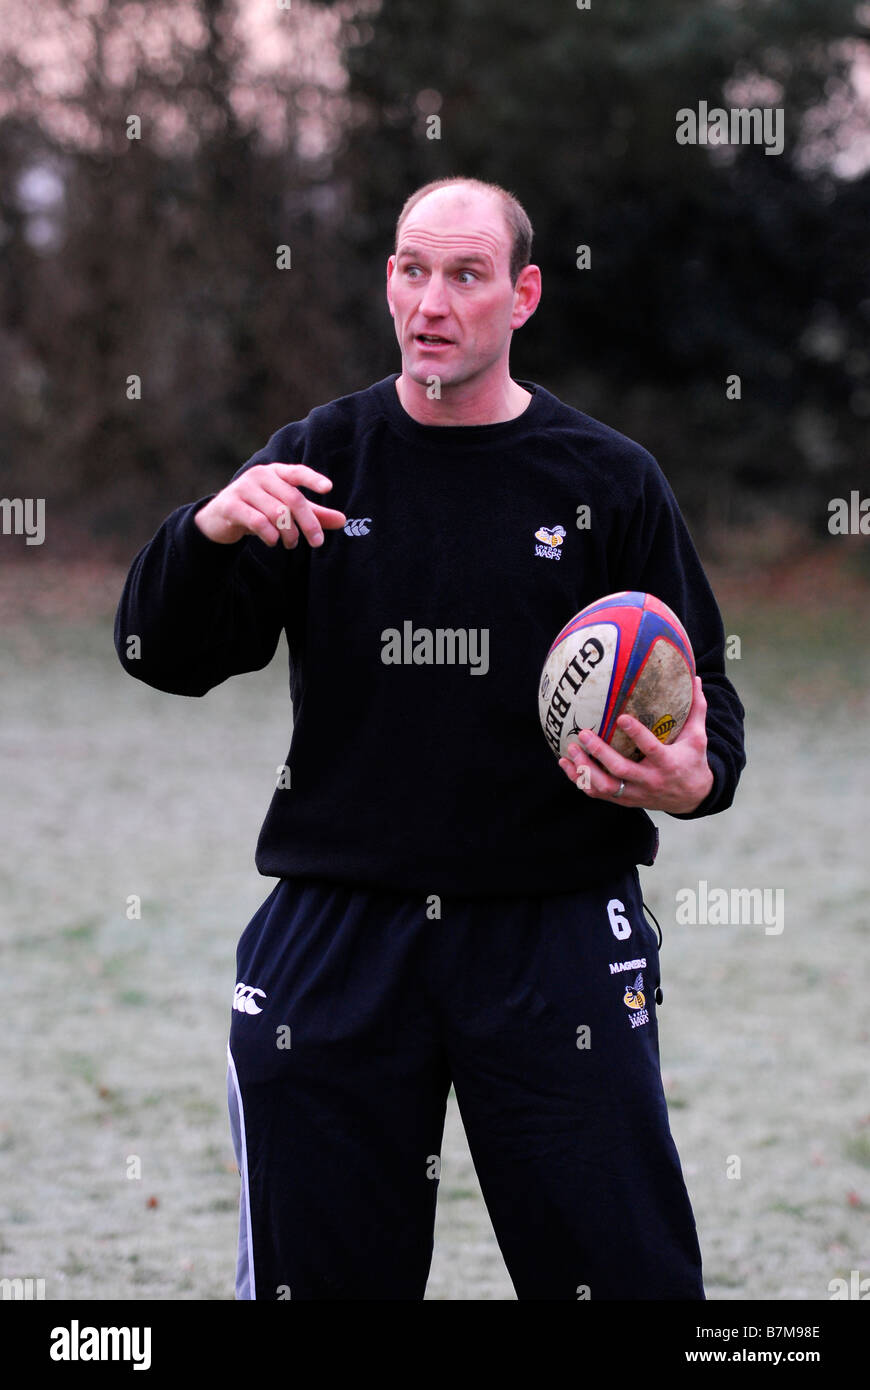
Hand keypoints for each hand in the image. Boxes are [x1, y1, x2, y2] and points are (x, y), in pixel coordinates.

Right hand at [194, 462, 346, 547]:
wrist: (220, 517)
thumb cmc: (260, 509)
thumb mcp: (287, 511)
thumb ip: (314, 514)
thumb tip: (343, 520)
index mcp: (276, 472)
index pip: (297, 472)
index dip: (312, 479)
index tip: (328, 488)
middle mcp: (260, 475)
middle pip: (292, 499)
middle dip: (309, 523)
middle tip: (317, 543)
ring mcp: (243, 488)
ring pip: (276, 513)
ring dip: (289, 534)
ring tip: (291, 544)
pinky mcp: (230, 505)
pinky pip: (257, 522)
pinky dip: (270, 536)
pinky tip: (272, 542)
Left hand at [558, 677, 713, 813]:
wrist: (693, 798)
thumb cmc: (693, 761)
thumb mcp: (698, 738)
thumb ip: (696, 709)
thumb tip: (696, 679)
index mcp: (667, 763)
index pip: (651, 748)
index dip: (636, 734)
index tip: (621, 718)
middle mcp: (650, 781)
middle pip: (621, 770)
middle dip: (600, 753)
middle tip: (585, 734)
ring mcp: (635, 793)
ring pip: (606, 786)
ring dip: (585, 769)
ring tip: (570, 750)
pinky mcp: (625, 800)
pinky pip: (598, 793)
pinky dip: (580, 780)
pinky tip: (567, 765)